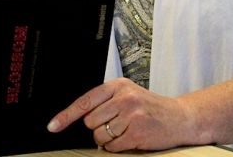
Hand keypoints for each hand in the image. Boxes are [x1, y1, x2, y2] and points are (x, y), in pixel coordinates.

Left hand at [47, 77, 196, 151]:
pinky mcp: (137, 132)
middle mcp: (124, 97)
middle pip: (90, 121)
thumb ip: (106, 102)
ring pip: (100, 136)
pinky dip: (118, 147)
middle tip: (116, 124)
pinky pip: (113, 147)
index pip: (86, 100)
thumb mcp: (128, 95)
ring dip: (108, 139)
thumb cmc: (150, 107)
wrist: (179, 117)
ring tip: (125, 131)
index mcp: (118, 85)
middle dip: (99, 127)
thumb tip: (81, 117)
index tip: (52, 126)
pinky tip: (131, 138)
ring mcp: (131, 114)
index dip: (66, 115)